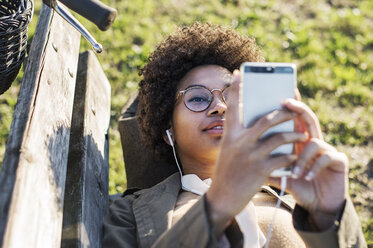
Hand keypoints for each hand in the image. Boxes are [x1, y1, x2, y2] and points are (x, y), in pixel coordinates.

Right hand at [206, 71, 306, 235]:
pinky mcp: (261, 170)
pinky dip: (292, 156)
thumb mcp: (228, 151)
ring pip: (279, 137)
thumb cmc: (227, 172)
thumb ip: (241, 137)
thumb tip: (262, 124)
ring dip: (294, 135)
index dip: (236, 88)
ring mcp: (250, 156)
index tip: (238, 72)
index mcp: (229, 135)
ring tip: (302, 135)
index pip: (232, 107)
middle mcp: (239, 142)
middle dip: (284, 113)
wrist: (222, 198)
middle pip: (266, 119)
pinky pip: (283, 158)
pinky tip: (295, 157)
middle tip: (294, 109)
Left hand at [268, 99, 348, 229]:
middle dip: (299, 109)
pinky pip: (327, 157)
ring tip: (295, 173)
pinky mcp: (338, 161)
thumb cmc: (298, 185)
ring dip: (302, 157)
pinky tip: (307, 177)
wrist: (318, 205)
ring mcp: (327, 149)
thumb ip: (265, 164)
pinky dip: (315, 167)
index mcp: (298, 141)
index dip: (289, 105)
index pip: (293, 119)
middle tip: (288, 103)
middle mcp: (313, 141)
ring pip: (313, 142)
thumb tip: (241, 158)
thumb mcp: (279, 174)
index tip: (280, 92)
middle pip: (307, 119)